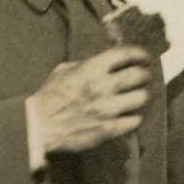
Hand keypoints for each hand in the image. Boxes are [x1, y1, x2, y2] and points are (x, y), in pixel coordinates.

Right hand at [28, 46, 151, 154]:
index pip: (126, 54)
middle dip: (145, 74)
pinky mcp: (108, 129)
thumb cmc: (49, 97)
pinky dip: (135, 117)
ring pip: (142, 98)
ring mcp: (107, 109)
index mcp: (91, 68)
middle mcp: (103, 87)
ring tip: (138, 96)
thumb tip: (106, 61)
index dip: (140, 54)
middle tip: (143, 77)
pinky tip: (130, 116)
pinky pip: (134, 121)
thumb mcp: (64, 70)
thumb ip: (87, 64)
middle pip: (139, 76)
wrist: (38, 126)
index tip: (144, 58)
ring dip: (142, 96)